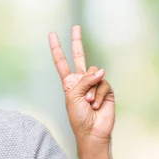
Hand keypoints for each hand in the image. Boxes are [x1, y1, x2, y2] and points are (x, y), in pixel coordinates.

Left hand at [48, 25, 114, 142]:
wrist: (92, 131)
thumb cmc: (78, 117)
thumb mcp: (73, 96)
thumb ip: (84, 80)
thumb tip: (101, 71)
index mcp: (69, 83)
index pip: (61, 63)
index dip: (57, 49)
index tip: (52, 35)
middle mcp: (82, 81)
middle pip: (79, 57)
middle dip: (77, 42)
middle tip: (76, 27)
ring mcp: (95, 84)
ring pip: (95, 73)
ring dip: (91, 89)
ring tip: (89, 103)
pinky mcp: (107, 89)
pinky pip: (103, 84)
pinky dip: (99, 94)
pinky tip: (97, 105)